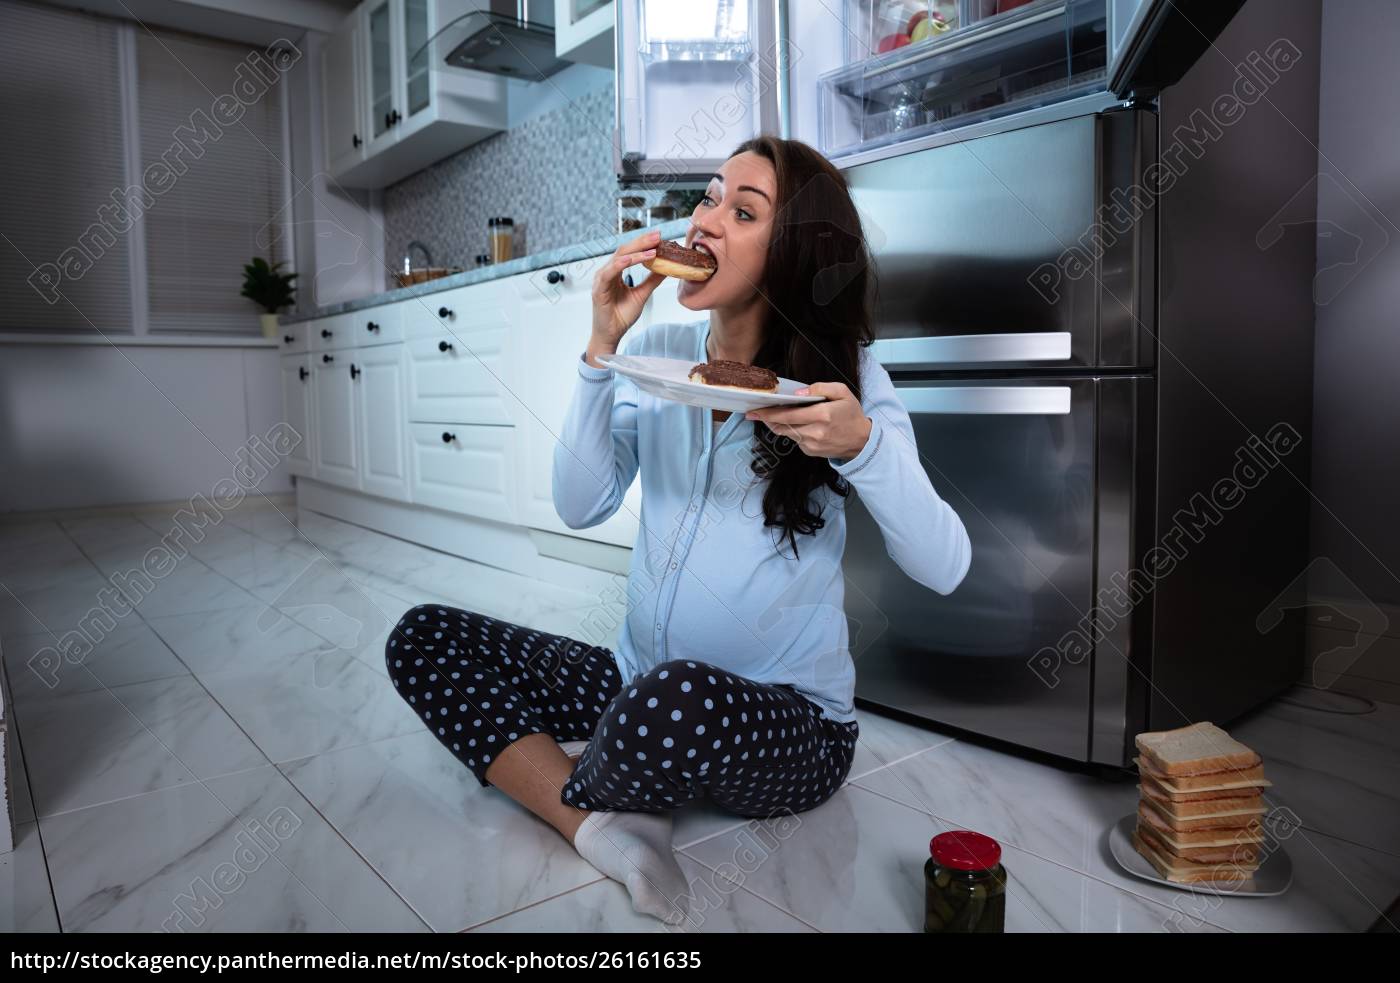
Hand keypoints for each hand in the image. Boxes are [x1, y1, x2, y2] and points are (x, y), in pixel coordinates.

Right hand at [587, 230, 666, 366]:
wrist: (611, 335)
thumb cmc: (621, 316)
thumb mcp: (642, 294)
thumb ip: (652, 280)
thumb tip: (667, 268)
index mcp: (615, 271)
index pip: (630, 252)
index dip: (644, 244)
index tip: (660, 237)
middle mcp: (607, 272)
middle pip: (624, 250)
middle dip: (642, 242)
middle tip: (658, 236)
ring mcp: (601, 279)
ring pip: (618, 258)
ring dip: (635, 251)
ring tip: (652, 248)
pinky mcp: (598, 289)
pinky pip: (609, 273)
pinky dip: (620, 264)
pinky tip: (630, 259)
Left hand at [745, 382, 871, 460]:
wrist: (862, 441)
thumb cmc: (851, 414)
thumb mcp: (842, 392)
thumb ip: (820, 388)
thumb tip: (798, 393)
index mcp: (822, 415)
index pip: (788, 414)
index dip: (768, 413)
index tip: (755, 410)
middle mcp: (815, 432)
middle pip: (782, 426)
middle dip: (766, 419)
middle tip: (753, 413)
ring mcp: (812, 445)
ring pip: (786, 433)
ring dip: (777, 424)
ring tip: (770, 416)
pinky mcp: (811, 452)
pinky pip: (795, 440)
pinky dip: (792, 431)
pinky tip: (795, 424)